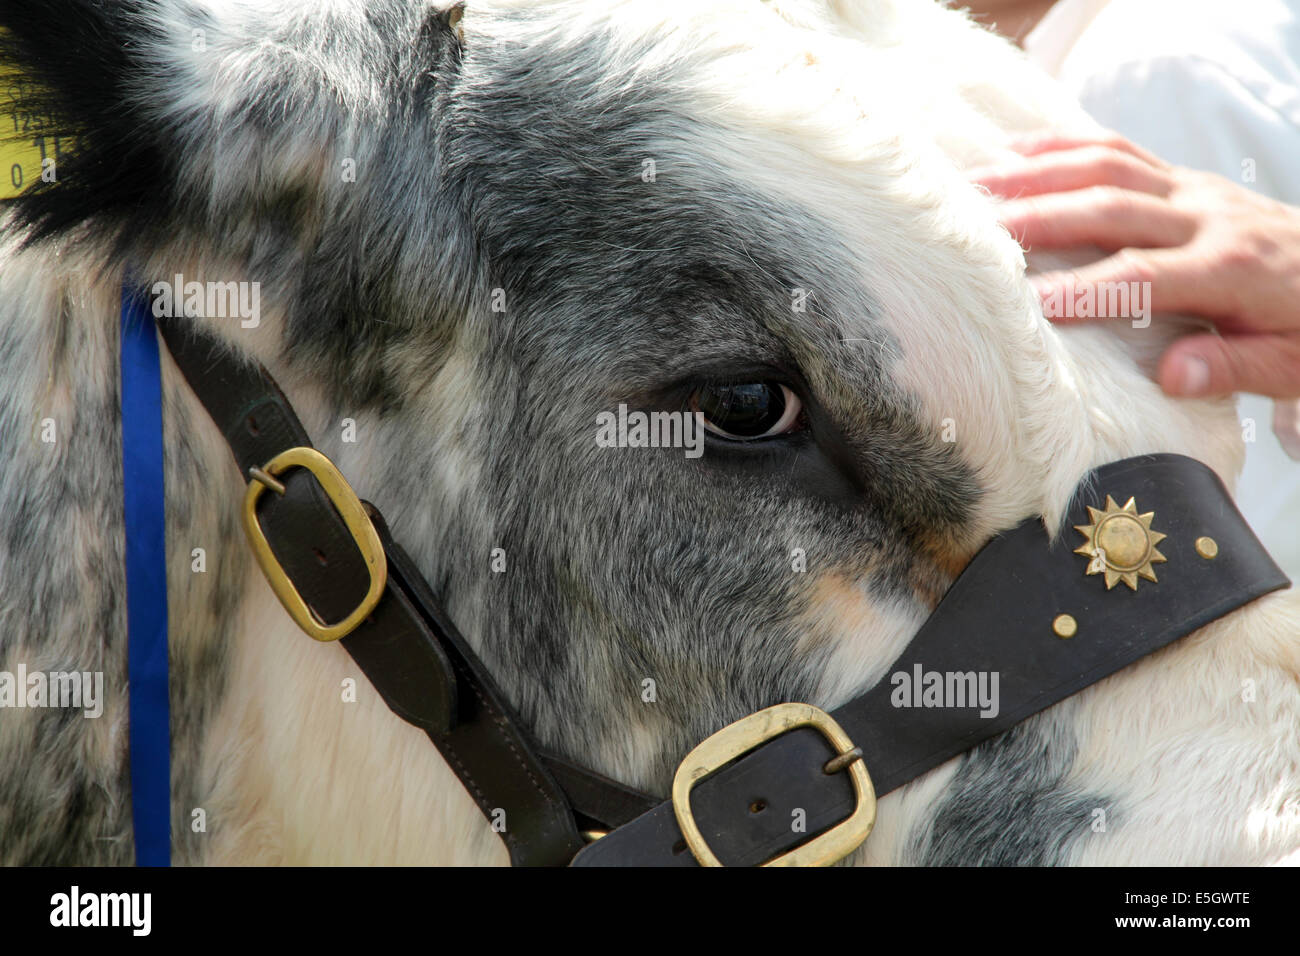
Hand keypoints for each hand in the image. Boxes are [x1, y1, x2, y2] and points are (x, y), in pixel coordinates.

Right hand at [970, 133, 1299, 399]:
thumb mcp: (1291, 363)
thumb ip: (1232, 367)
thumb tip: (1171, 375)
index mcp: (1232, 268)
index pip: (1146, 276)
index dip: (1087, 289)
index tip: (1031, 304)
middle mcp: (1207, 217)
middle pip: (1113, 208)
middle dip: (1042, 217)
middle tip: (979, 233)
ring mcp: (1192, 190)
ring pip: (1108, 168)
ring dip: (1038, 172)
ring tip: (977, 185)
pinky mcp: (1181, 178)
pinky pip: (1119, 151)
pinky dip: (1063, 146)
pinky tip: (1013, 151)